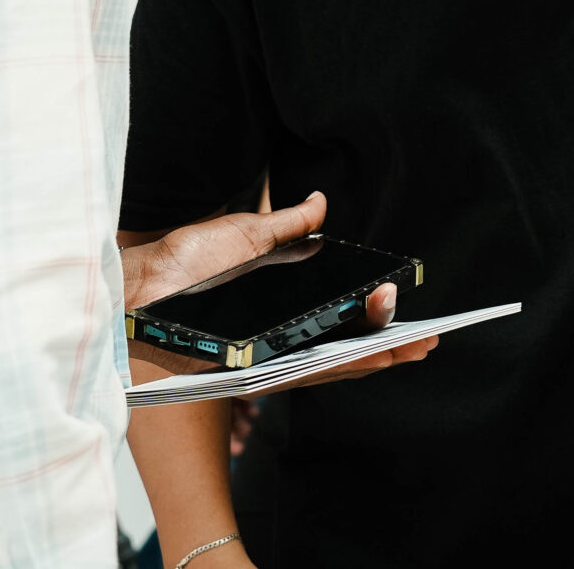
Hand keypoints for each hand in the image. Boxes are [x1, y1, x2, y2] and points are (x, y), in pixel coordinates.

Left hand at [120, 200, 436, 389]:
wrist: (146, 284)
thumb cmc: (186, 263)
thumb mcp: (249, 235)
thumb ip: (290, 227)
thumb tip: (320, 202)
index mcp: (285, 307)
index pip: (341, 315)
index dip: (375, 315)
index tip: (401, 302)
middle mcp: (284, 335)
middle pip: (349, 343)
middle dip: (391, 341)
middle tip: (426, 337)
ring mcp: (274, 354)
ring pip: (339, 362)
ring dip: (381, 355)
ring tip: (414, 346)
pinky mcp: (260, 367)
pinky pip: (313, 371)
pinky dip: (350, 365)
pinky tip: (376, 358)